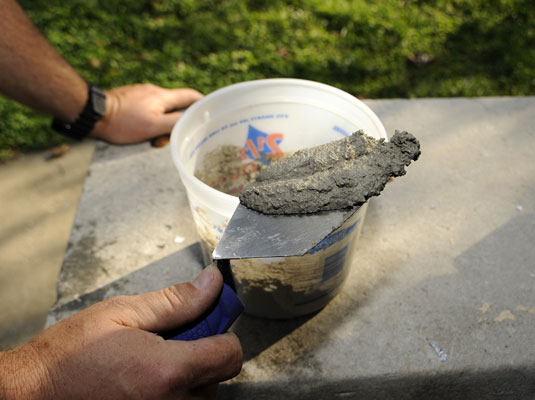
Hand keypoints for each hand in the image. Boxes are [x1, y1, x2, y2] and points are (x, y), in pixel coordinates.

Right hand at [0, 265, 241, 399]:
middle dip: (203, 351)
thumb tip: (211, 284)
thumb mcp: (122, 313)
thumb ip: (176, 300)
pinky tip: (146, 379)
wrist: (32, 394)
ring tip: (152, 359)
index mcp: (167, 372)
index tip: (207, 320)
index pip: (230, 354)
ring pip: (202, 393)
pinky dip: (174, 390)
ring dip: (189, 373)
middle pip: (218, 374)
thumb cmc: (68, 355)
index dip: (222, 332)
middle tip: (170, 338)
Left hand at [92, 84, 202, 143]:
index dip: (203, 104)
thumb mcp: (153, 127)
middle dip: (178, 122)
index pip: (191, 97)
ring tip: (152, 140)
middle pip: (176, 105)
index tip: (210, 114)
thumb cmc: (123, 122)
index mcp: (163, 96)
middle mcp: (154, 91)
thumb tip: (192, 121)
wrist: (92, 113)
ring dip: (162, 124)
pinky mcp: (130, 98)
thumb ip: (175, 123)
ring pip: (161, 109)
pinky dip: (150, 120)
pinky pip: (147, 109)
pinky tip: (141, 131)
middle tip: (172, 137)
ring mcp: (141, 93)